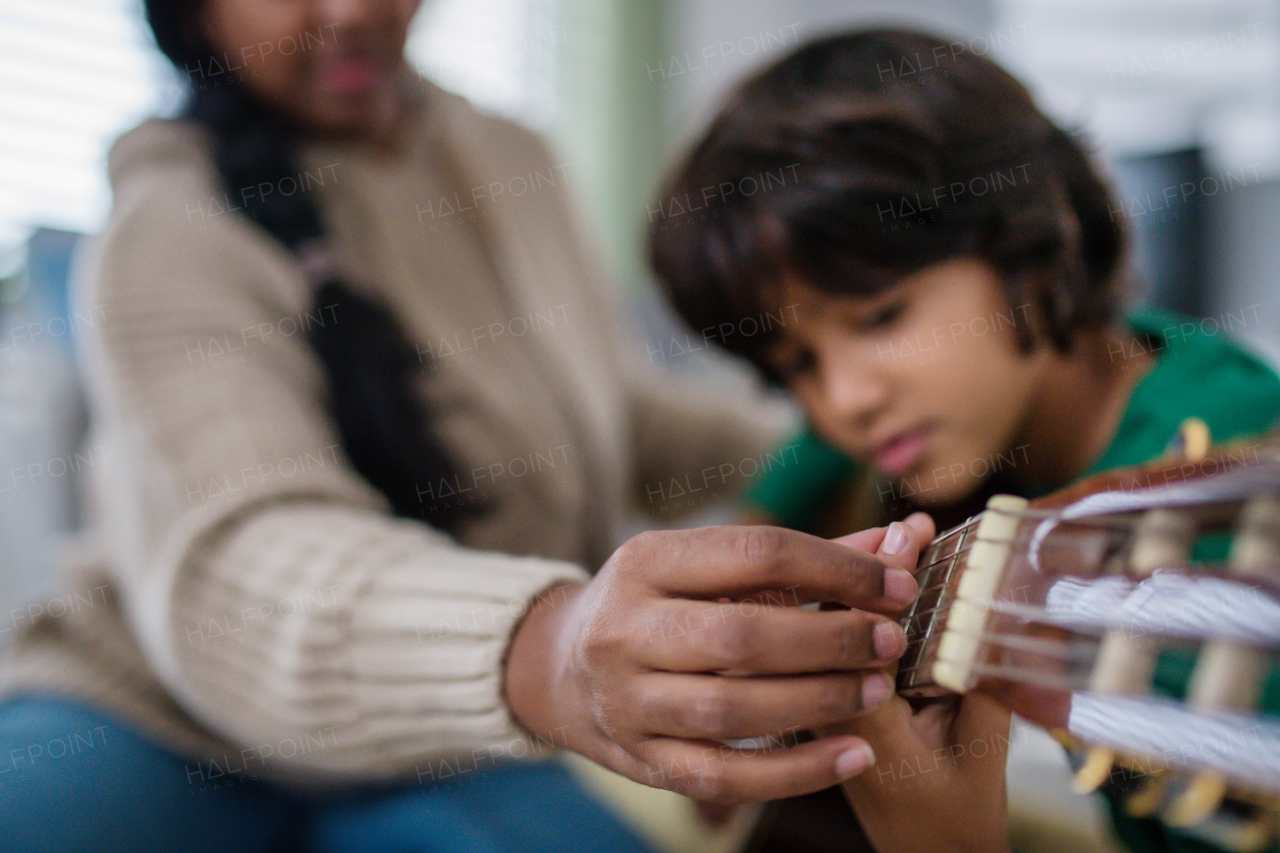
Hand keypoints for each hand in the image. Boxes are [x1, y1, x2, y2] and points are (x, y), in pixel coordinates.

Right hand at [503, 524, 928, 803]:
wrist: (560, 667)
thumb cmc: (655, 605)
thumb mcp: (704, 565)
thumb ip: (798, 560)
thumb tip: (898, 544)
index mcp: (646, 561)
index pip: (756, 554)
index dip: (837, 568)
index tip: (896, 584)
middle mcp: (626, 629)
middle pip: (743, 635)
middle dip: (832, 639)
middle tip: (890, 642)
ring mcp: (627, 701)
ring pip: (734, 709)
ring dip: (821, 701)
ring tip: (877, 690)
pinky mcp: (641, 760)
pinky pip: (725, 776)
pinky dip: (796, 772)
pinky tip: (852, 754)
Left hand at [823, 513, 1012, 852]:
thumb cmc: (954, 819)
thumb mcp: (982, 748)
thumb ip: (985, 678)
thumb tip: (995, 606)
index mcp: (854, 718)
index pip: (856, 627)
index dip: (882, 573)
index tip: (909, 531)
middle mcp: (824, 707)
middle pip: (831, 614)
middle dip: (868, 563)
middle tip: (909, 527)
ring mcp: (820, 705)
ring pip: (826, 624)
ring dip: (861, 581)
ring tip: (900, 540)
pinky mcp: (828, 705)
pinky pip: (835, 645)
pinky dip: (859, 610)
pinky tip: (887, 582)